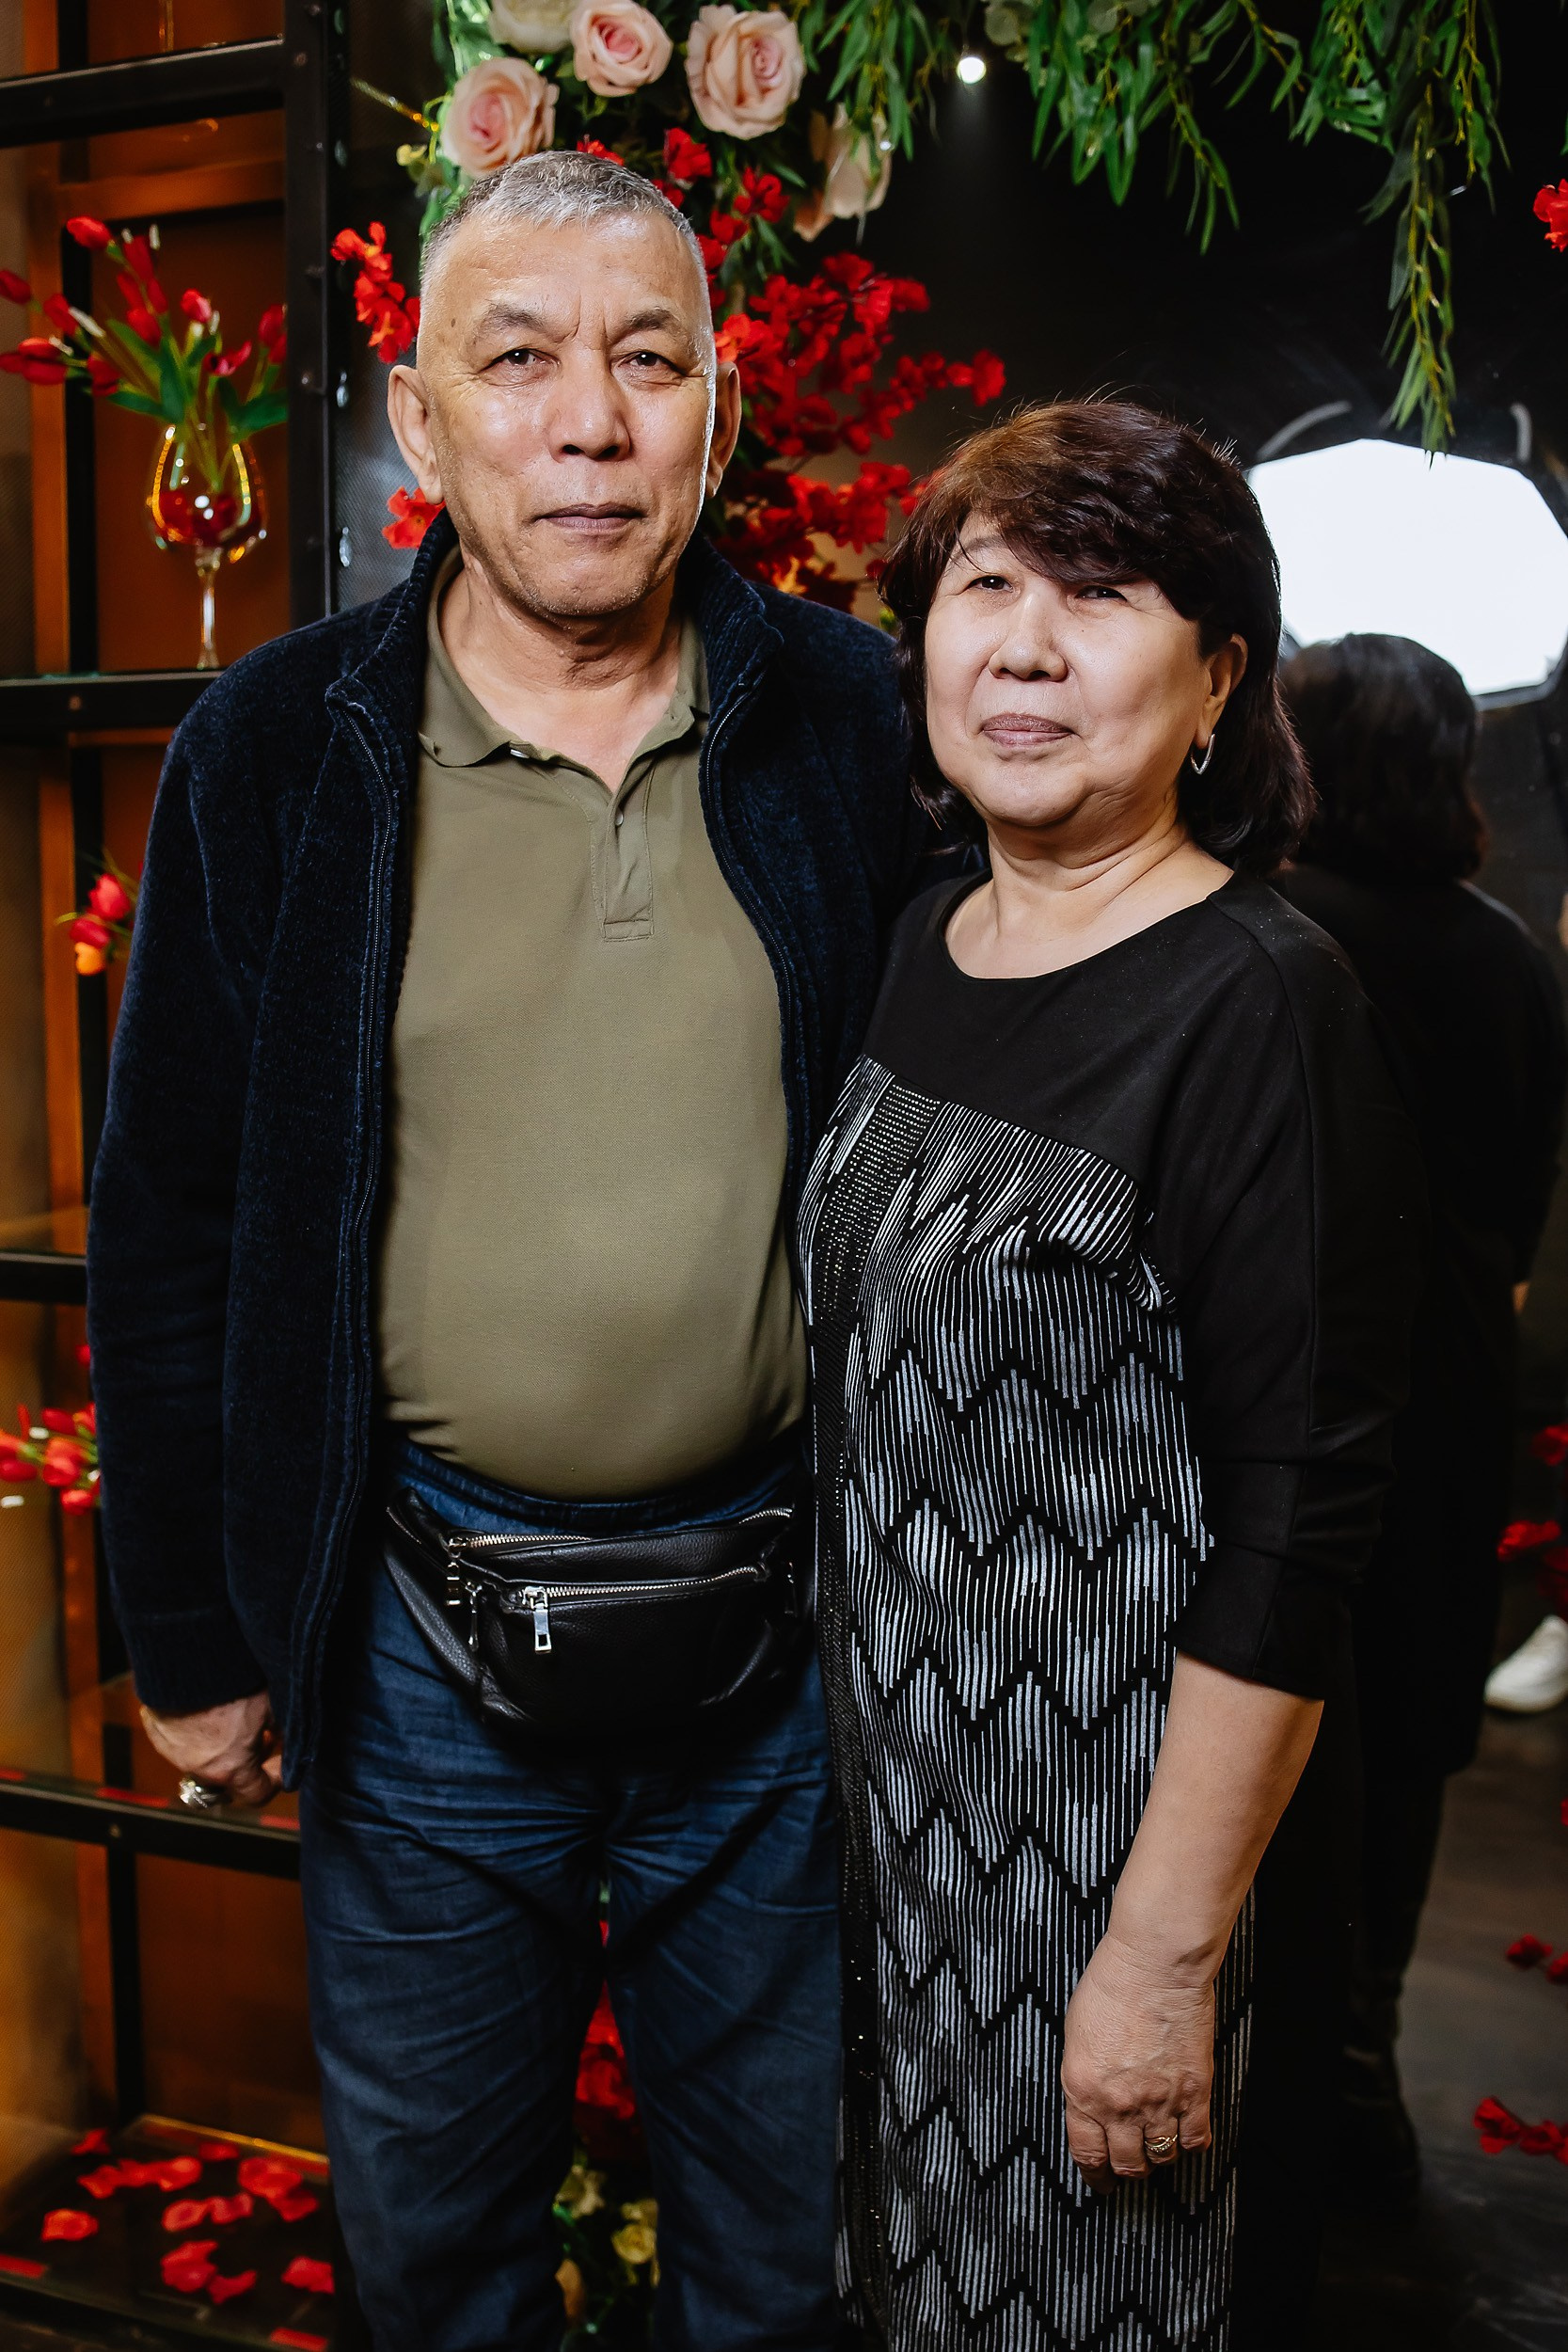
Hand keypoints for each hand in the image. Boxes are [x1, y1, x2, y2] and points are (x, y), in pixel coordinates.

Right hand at [138, 1691, 281, 1809]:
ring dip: (222, 1746)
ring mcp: (173, 1753)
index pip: (258, 1795)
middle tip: (262, 1735)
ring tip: (233, 1717)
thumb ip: (284, 1730)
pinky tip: (207, 1707)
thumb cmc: (232, 1686)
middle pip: (230, 1778)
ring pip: (205, 1759)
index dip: (275, 1781)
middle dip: (249, 1761)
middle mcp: (199, 1769)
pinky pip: (181, 1740)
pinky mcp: (157, 1733)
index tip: (282, 1762)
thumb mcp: (270, 1706)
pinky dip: (197, 1731)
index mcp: (231, 1768)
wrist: (185, 1661)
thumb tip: (291, 1740)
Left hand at [1060, 1928, 1214, 2191]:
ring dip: (1157, 2157)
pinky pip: (1195, 2140)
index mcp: (1082, 2090)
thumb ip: (1084, 2078)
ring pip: (1160, 2157)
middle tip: (1128, 2170)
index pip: (1086, 2155)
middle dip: (1126, 2171)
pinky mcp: (1194, 2092)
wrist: (1155, 1964)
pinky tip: (1185, 2133)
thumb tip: (1090, 2104)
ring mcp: (1159, 2102)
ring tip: (1156, 2148)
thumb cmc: (1112, 1986)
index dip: (1094, 2176)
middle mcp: (1119, 2105)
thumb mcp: (1076, 2037)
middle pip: (1126, 2165)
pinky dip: (1191, 2143)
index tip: (1099, 2183)